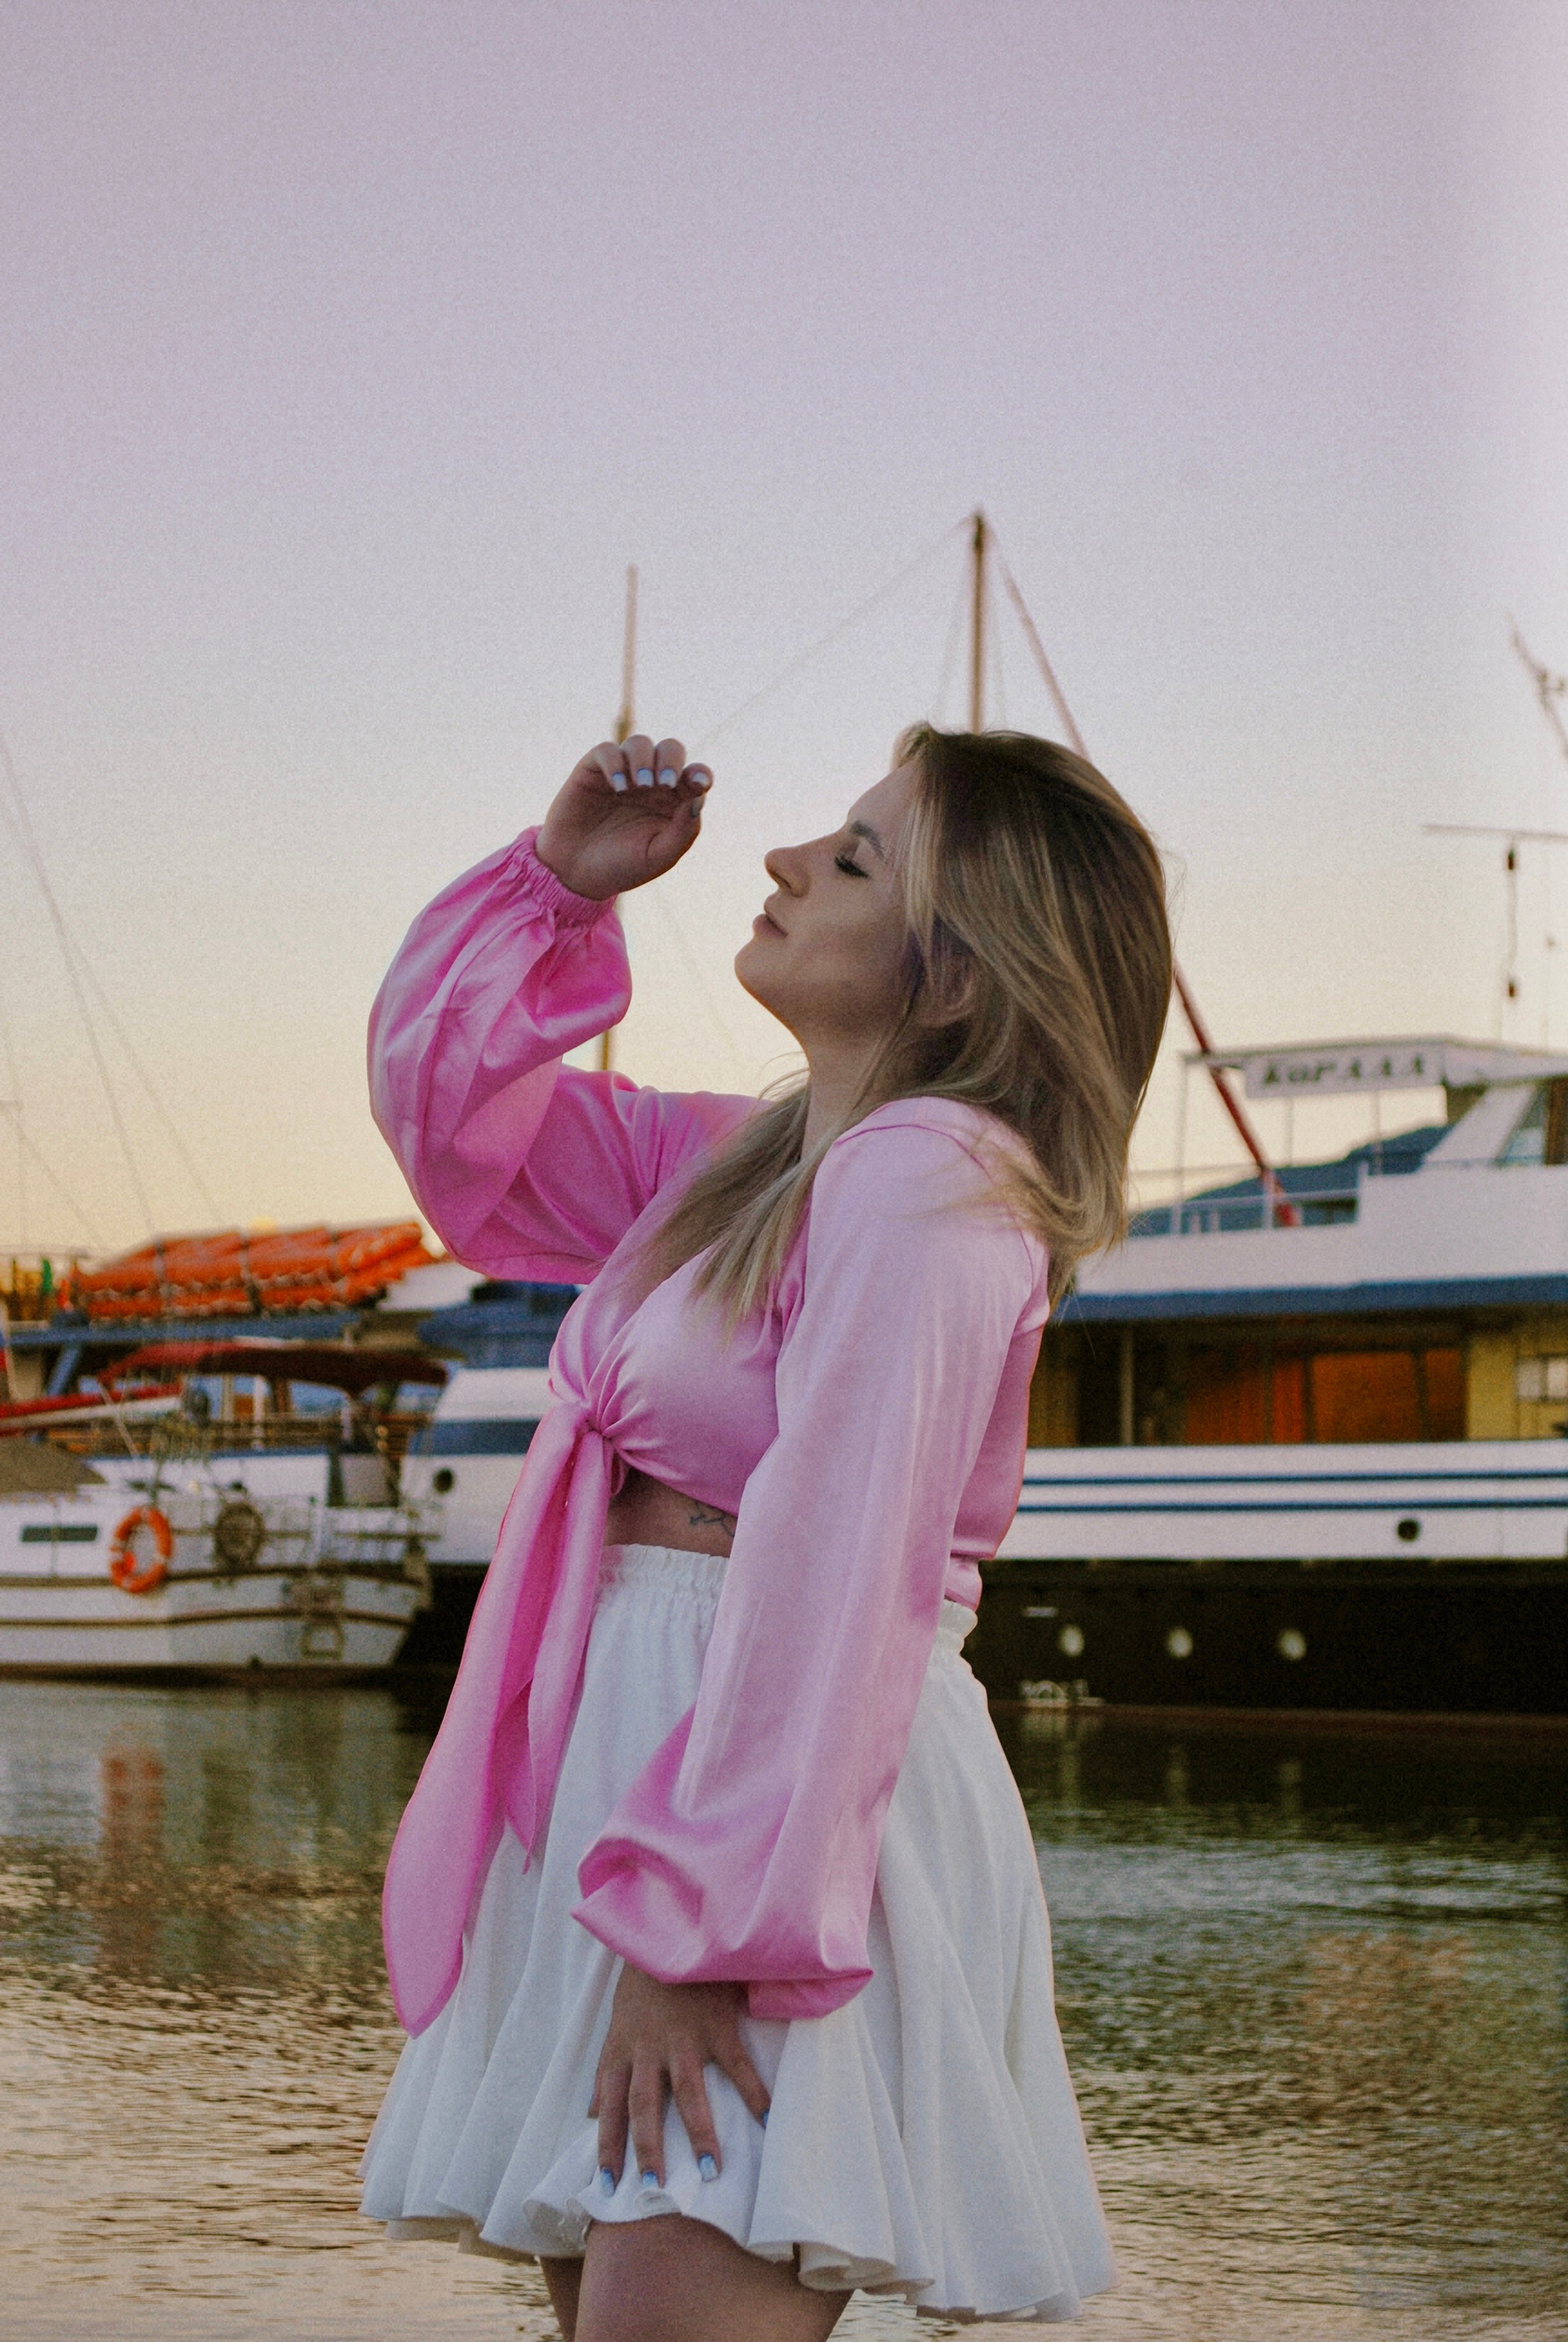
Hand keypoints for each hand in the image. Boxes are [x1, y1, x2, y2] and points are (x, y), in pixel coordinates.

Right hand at [535, 735, 711, 901]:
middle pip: (670, 749)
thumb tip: (699, 798)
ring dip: (644, 759)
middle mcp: (651, 783)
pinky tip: (618, 786)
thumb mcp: (659, 855)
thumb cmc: (621, 867)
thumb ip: (684, 829)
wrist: (575, 873)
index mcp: (673, 802)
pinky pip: (607, 749)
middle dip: (672, 760)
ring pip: (640, 743)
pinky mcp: (593, 770)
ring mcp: (623, 773)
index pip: (695, 775)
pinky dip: (615, 762)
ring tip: (639, 785)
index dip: (701, 774)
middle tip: (665, 784)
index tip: (698, 785)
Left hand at [589, 1962, 769, 2188]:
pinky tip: (767, 2119)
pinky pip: (736, 2066)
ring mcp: (684, 2038)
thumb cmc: (644, 1979)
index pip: (610, 2106)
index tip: (605, 2185)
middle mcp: (649, 2049)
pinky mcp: (717, 2025)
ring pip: (688, 2095)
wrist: (671, 1931)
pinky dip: (753, 2093)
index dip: (607, 2146)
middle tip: (651, 2187)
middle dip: (646, 2150)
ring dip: (699, 2135)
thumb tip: (591, 2112)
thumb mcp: (617, 2022)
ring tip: (710, 2171)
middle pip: (644, 2107)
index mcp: (622, 2049)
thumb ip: (608, 2069)